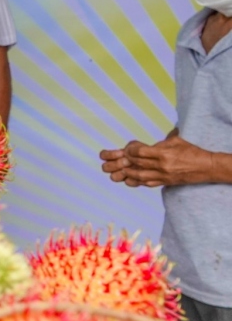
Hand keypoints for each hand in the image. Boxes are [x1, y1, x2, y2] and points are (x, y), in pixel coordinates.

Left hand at [100, 136, 214, 186]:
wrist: (206, 167)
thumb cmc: (191, 151)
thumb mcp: (176, 140)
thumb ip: (160, 140)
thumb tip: (149, 136)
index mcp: (163, 153)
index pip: (140, 152)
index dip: (130, 150)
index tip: (126, 148)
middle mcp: (162, 165)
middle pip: (137, 164)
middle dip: (124, 161)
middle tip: (114, 160)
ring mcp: (163, 176)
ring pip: (140, 176)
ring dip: (127, 174)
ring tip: (118, 171)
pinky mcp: (165, 182)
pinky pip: (148, 184)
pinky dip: (137, 181)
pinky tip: (129, 179)